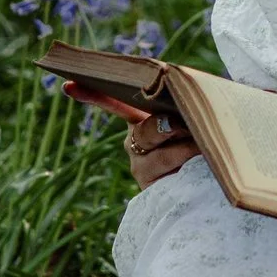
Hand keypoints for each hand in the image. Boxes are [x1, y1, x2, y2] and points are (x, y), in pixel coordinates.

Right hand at [56, 76, 198, 188]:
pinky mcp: (154, 191)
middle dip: (165, 126)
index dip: (93, 94)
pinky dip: (181, 171)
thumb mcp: (192, 117)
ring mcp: (143, 168)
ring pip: (158, 157)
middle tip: (184, 124)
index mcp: (141, 119)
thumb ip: (184, 106)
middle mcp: (136, 143)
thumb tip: (188, 95)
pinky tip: (191, 166)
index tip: (69, 85)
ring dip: (183, 150)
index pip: (114, 103)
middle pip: (145, 131)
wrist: (208, 179)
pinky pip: (166, 181)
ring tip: (202, 147)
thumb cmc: (202, 137)